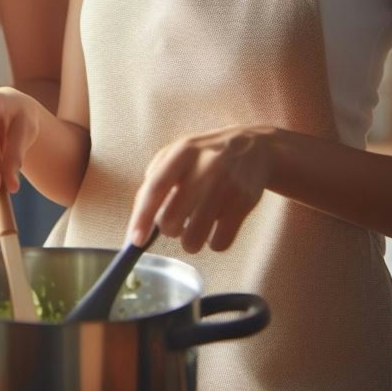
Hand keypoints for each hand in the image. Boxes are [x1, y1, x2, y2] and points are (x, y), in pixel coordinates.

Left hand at [127, 125, 273, 253]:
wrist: (255, 147)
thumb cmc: (206, 155)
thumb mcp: (179, 152)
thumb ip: (157, 176)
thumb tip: (141, 215)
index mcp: (183, 152)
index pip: (155, 187)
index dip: (142, 216)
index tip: (136, 240)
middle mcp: (205, 167)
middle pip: (172, 219)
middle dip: (169, 229)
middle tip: (176, 222)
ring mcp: (227, 186)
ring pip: (194, 238)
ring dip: (190, 241)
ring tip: (195, 226)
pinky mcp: (245, 203)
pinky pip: (220, 243)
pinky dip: (214, 242)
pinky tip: (216, 226)